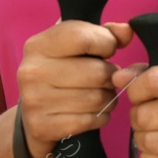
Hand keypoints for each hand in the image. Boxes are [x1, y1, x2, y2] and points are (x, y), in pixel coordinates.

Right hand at [16, 19, 133, 157]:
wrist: (30, 116)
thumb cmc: (59, 73)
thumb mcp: (73, 47)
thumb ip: (103, 33)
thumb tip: (127, 31)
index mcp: (38, 45)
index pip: (82, 37)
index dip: (106, 43)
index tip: (107, 50)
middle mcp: (32, 71)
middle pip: (96, 72)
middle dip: (111, 76)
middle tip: (107, 78)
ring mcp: (35, 100)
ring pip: (97, 99)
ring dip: (108, 98)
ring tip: (101, 94)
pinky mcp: (43, 126)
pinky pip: (91, 120)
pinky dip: (100, 117)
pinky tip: (93, 112)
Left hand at [114, 54, 157, 157]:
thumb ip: (145, 74)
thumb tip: (118, 78)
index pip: (153, 80)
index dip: (135, 90)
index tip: (137, 96)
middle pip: (147, 114)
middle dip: (137, 119)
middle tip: (146, 121)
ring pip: (149, 140)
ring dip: (142, 140)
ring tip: (152, 136)